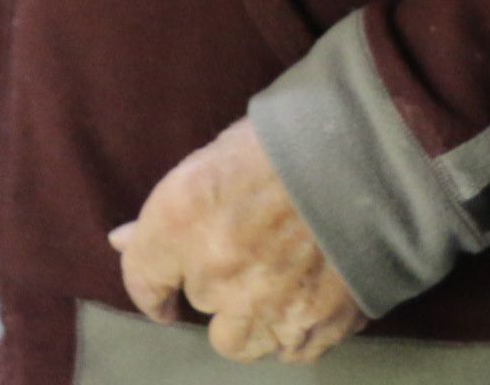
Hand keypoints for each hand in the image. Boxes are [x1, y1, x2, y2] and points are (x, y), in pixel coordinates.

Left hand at [110, 120, 360, 364]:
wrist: (367, 154)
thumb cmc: (283, 139)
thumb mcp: (212, 158)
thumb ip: (170, 208)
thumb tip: (123, 240)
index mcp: (181, 223)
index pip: (141, 277)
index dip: (148, 291)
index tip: (160, 301)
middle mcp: (217, 273)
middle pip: (201, 302)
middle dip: (216, 284)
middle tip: (242, 259)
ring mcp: (269, 305)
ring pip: (240, 343)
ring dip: (248, 322)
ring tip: (268, 295)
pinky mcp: (318, 323)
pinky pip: (293, 349)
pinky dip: (294, 334)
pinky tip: (304, 306)